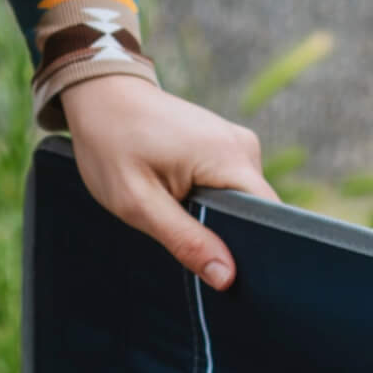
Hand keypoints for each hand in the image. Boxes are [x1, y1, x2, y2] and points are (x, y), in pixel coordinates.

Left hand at [61, 74, 276, 289]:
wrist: (102, 95)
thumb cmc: (113, 145)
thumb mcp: (139, 203)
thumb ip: (185, 241)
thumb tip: (226, 277)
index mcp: (229, 157)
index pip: (269, 218)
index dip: (255, 252)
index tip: (229, 274)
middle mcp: (244, 148)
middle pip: (258, 214)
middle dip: (229, 238)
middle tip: (189, 246)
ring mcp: (238, 145)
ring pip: (244, 205)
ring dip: (217, 222)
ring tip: (179, 217)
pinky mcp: (227, 147)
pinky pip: (233, 191)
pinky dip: (212, 206)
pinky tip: (184, 204)